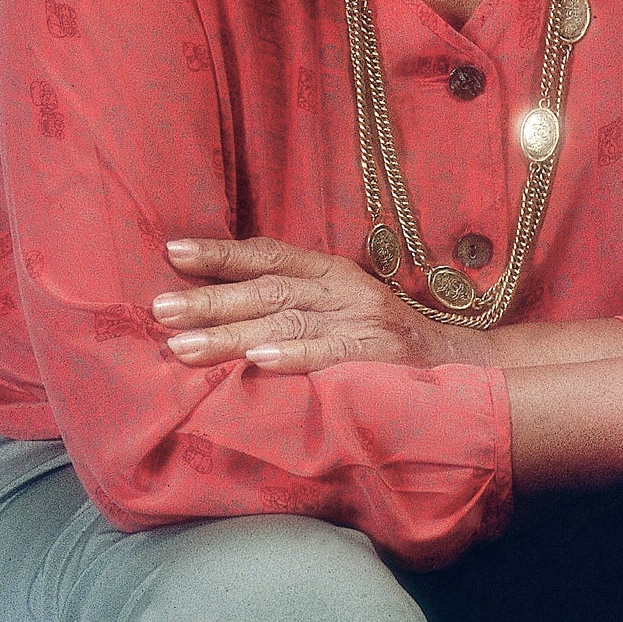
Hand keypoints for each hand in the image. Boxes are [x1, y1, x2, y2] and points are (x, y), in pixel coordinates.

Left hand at [153, 236, 466, 371]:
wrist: (462, 368)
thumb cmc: (385, 342)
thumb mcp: (343, 307)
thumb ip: (294, 302)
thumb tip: (221, 310)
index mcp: (332, 273)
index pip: (269, 255)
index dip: (221, 253)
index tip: (171, 252)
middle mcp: (344, 291)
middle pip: (268, 290)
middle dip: (210, 300)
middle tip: (160, 310)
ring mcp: (363, 321)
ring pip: (288, 322)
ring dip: (231, 335)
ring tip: (183, 348)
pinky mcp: (380, 356)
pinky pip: (331, 355)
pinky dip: (294, 356)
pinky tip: (257, 362)